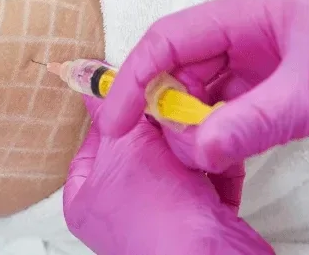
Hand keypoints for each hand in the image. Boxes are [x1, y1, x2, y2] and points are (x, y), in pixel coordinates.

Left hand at [65, 97, 273, 254]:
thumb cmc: (157, 210)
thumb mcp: (126, 144)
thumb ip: (110, 110)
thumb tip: (90, 83)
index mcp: (86, 199)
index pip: (92, 143)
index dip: (115, 114)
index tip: (135, 90)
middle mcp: (118, 213)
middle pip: (139, 150)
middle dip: (163, 128)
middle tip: (177, 102)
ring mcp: (159, 220)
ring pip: (176, 165)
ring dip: (192, 146)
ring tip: (202, 128)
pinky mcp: (197, 224)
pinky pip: (205, 184)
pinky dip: (215, 170)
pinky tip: (222, 157)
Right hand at [99, 0, 308, 173]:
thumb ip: (250, 123)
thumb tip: (193, 148)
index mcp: (247, 12)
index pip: (169, 37)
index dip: (134, 78)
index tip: (117, 120)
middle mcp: (245, 29)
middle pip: (180, 65)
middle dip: (165, 106)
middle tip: (164, 147)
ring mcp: (260, 56)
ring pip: (202, 89)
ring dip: (193, 123)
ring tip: (194, 156)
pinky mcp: (274, 83)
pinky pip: (228, 107)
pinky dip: (218, 131)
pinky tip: (219, 154)